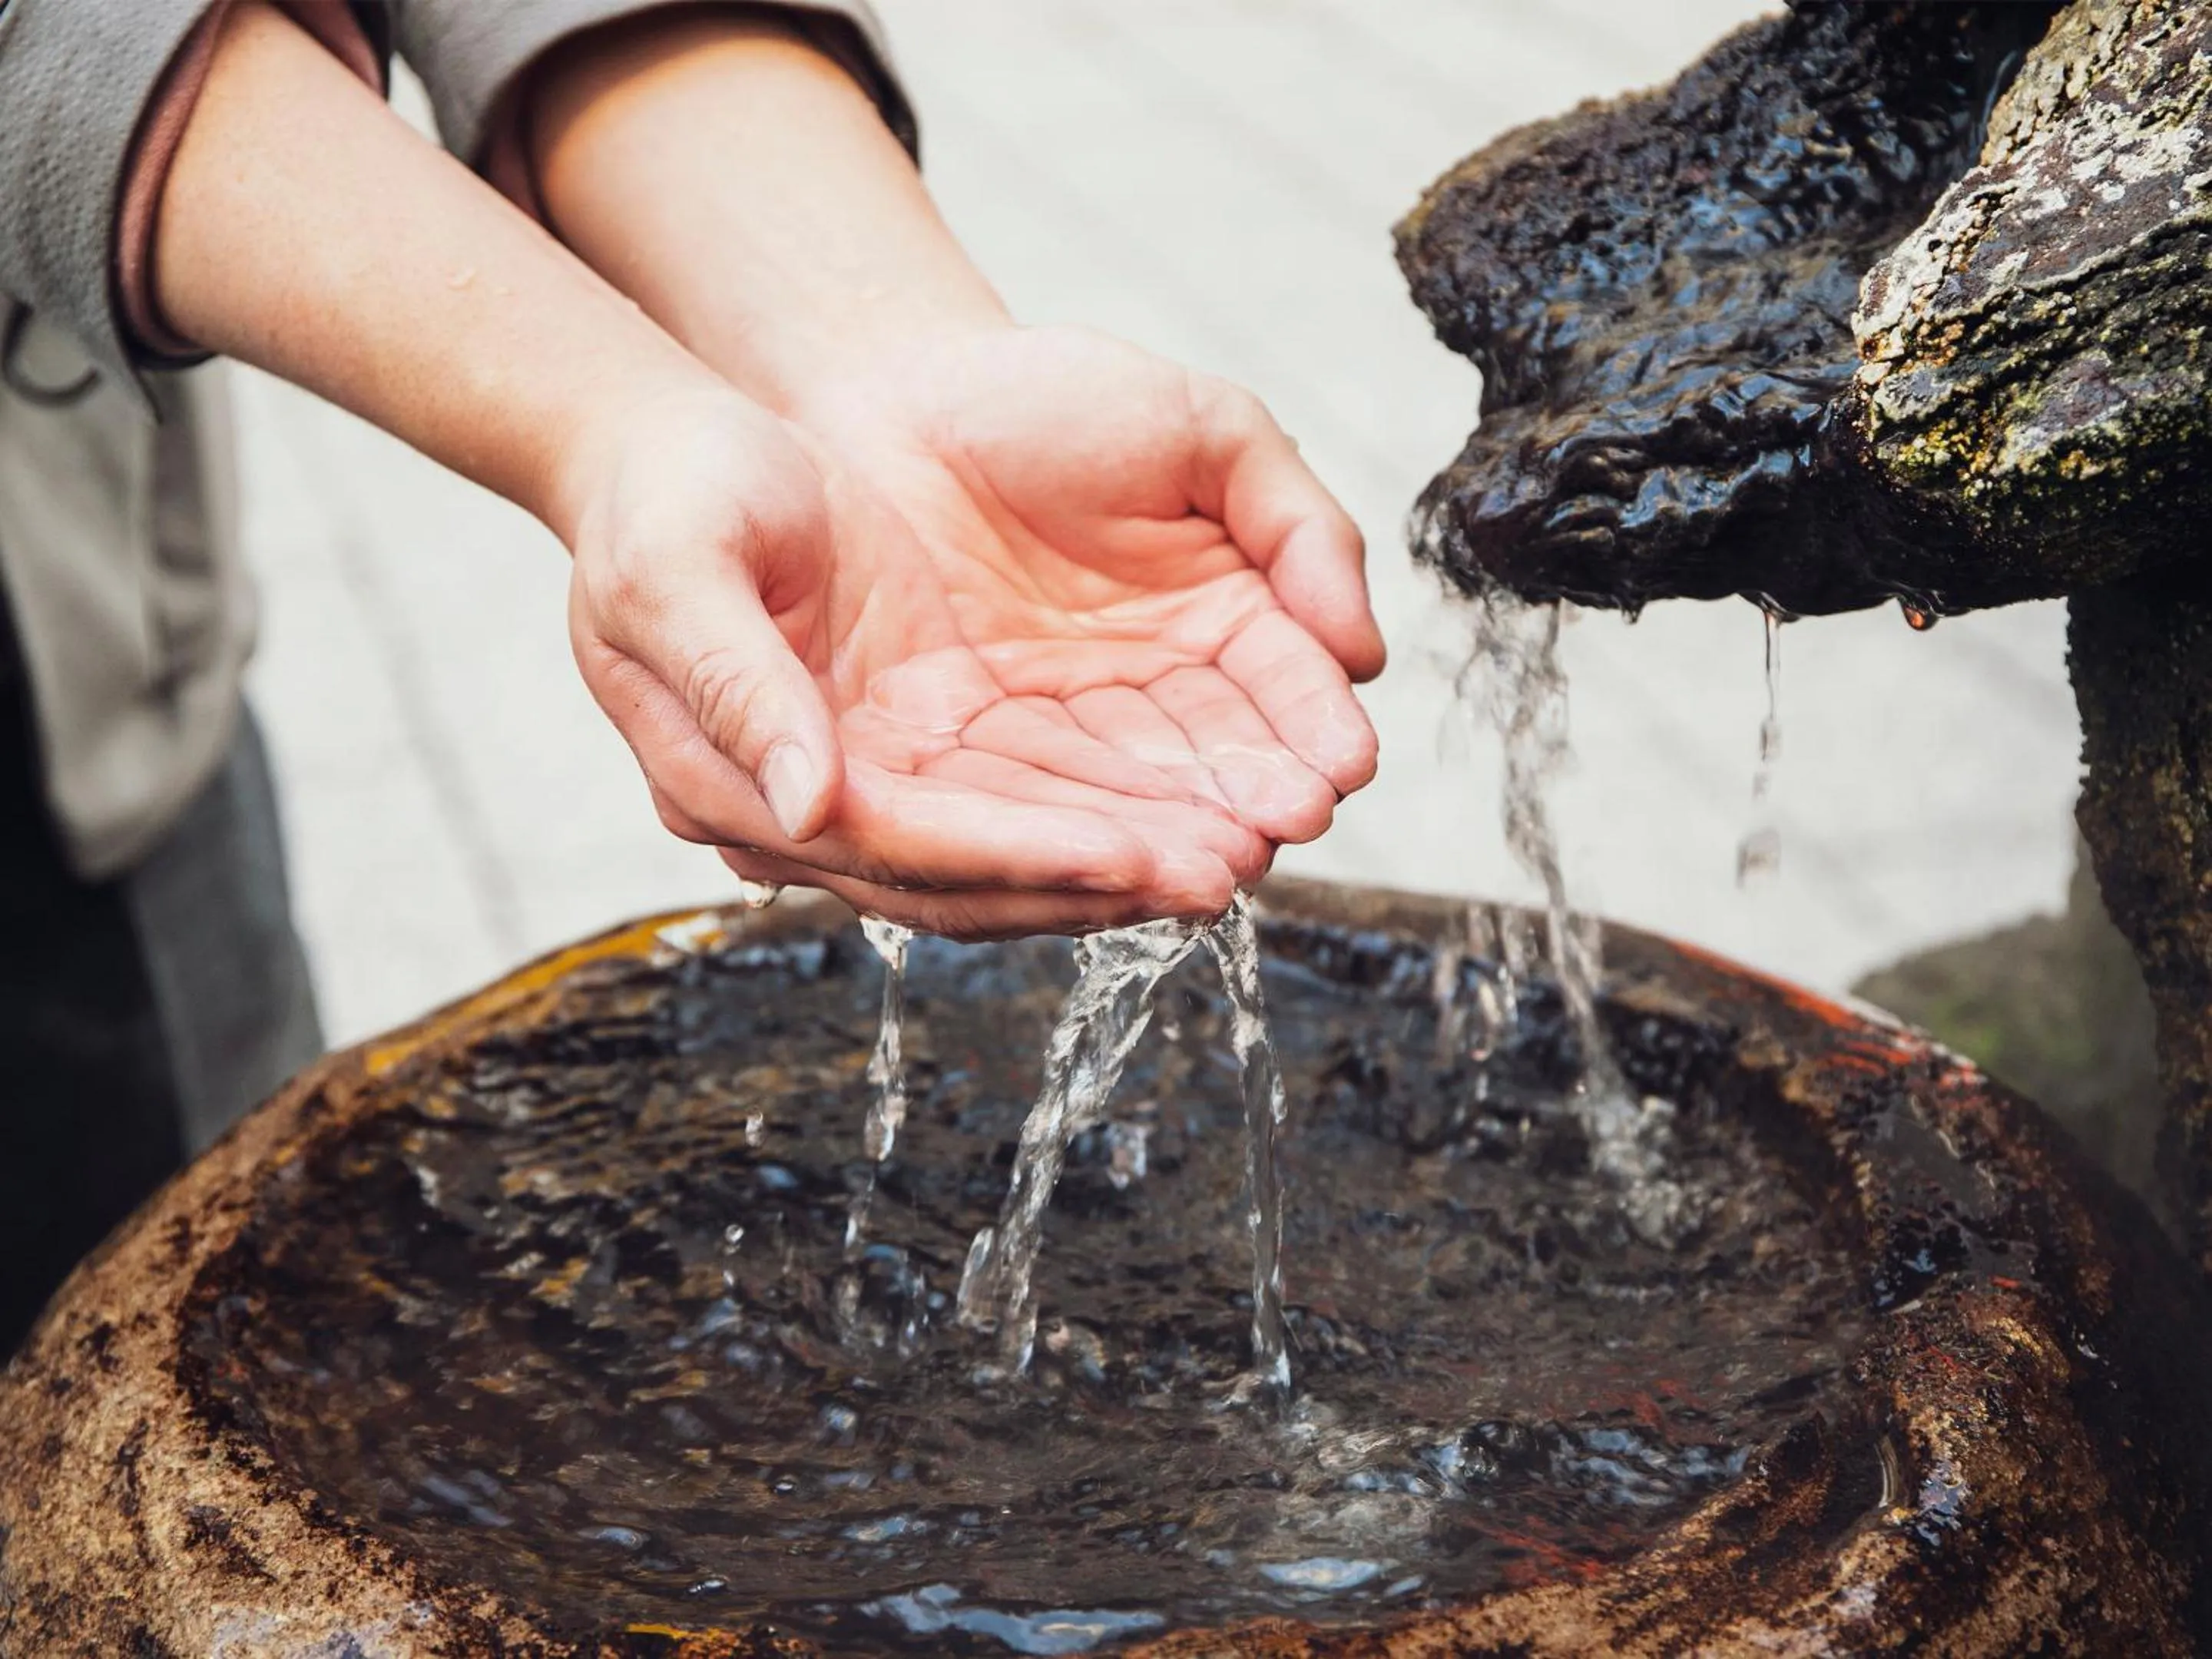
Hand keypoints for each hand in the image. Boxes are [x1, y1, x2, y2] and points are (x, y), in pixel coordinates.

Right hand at [563, 382, 1288, 937]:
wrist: (677, 446)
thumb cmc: (664, 490)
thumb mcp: (675, 567)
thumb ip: (734, 686)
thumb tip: (806, 808)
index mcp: (734, 781)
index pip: (903, 847)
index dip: (1021, 857)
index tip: (1131, 857)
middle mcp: (811, 807)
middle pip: (974, 876)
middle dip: (1098, 880)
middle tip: (1221, 875)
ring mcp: (869, 779)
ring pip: (1012, 844)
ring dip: (1122, 854)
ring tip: (1236, 850)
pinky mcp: (917, 744)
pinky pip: (1026, 792)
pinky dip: (1108, 800)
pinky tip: (1190, 800)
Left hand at [746, 325, 1383, 902]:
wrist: (893, 392)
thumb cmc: (1049, 397)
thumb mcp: (1203, 430)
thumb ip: (1298, 525)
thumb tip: (1364, 652)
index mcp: (1226, 618)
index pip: (1283, 687)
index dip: (1311, 728)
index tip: (1339, 767)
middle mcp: (1155, 692)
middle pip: (1215, 761)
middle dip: (1251, 800)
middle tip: (1282, 827)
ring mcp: (1065, 729)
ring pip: (1132, 796)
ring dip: (1174, 834)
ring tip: (1210, 863)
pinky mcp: (970, 757)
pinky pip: (1027, 801)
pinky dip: (1070, 833)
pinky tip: (1114, 857)